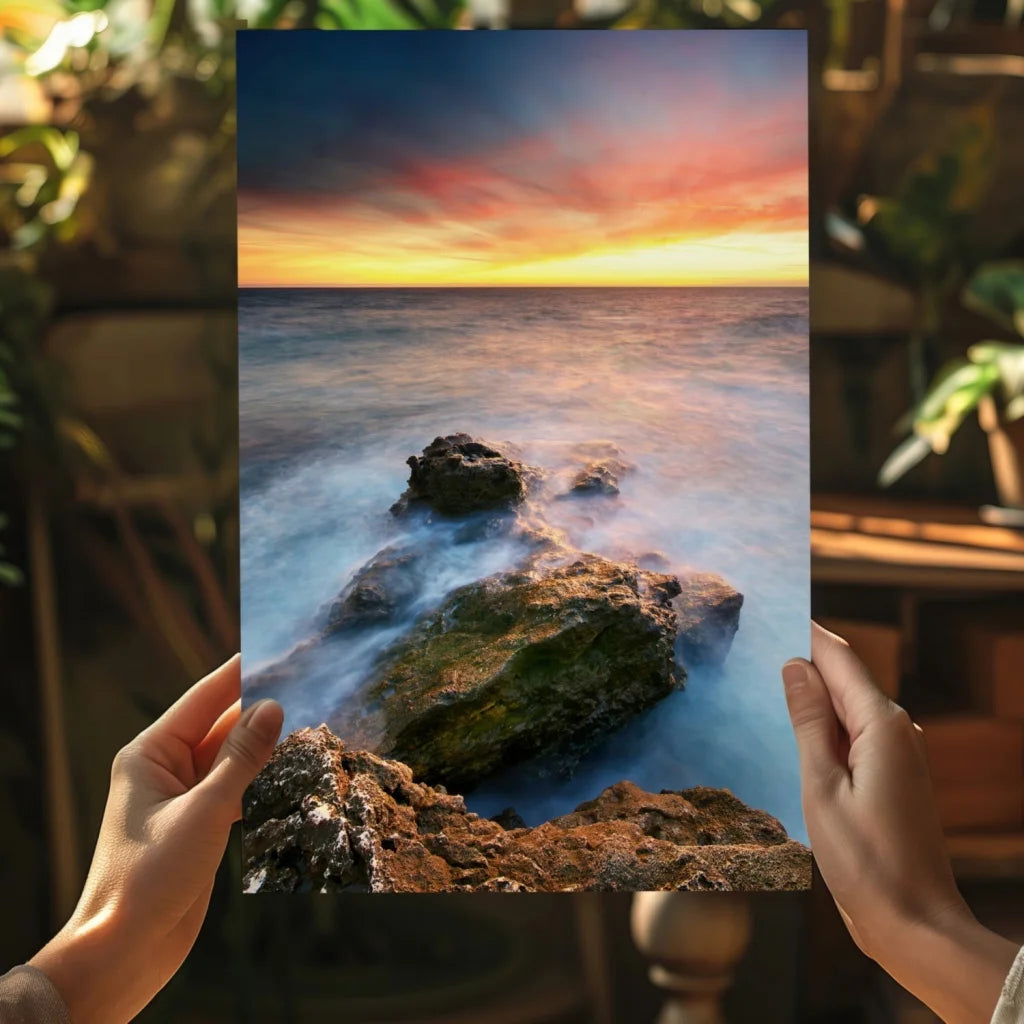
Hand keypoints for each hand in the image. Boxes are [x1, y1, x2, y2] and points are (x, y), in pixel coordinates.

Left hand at [30, 656, 282, 1023]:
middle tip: (309, 683)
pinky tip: (291, 770)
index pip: (204, 697)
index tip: (278, 647)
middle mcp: (165, 768)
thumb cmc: (151, 876)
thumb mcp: (205, 811)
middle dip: (261, 708)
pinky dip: (260, 777)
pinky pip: (234, 786)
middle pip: (221, 724)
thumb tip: (274, 707)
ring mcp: (182, 797)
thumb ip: (242, 757)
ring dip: (264, 745)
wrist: (125, 949)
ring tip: (310, 721)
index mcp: (150, 753)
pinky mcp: (198, 825)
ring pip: (231, 757)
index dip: (242, 671)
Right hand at [783, 622, 1017, 1023]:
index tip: (769, 614)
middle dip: (802, 663)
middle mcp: (897, 731)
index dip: (805, 633)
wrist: (914, 924)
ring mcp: (898, 755)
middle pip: (843, 679)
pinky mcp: (893, 779)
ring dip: (810, 699)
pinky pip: (853, 736)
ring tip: (760, 691)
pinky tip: (791, 737)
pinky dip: (823, 728)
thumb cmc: (865, 860)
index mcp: (881, 725)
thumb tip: (794, 666)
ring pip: (847, 708)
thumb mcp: (820, 786)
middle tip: (750, 652)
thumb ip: (808, 722)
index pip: (838, 658)